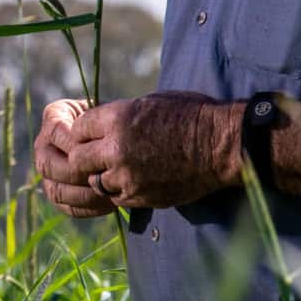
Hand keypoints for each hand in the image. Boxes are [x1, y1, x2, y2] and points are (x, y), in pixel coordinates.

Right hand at [32, 98, 113, 218]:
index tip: (100, 148)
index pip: (56, 131)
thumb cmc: (115, 121)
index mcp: (53, 117)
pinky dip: (89, 208)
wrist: (119, 138)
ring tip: (109, 192)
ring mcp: (48, 173)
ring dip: (84, 194)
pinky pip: (68, 207)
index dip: (76, 143)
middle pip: (48, 165)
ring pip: (56, 191)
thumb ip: (99, 121)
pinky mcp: (59, 193)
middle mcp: (44, 145)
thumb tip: (97, 142)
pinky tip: (109, 203)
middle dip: (77, 172)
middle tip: (103, 173)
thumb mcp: (108, 113)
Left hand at [60, 92, 235, 211]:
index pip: (78, 128)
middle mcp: (117, 148)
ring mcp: (128, 175)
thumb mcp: (152, 103)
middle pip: (78, 158)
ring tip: (116, 169)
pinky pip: (116, 197)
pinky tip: (131, 181)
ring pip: (94, 181)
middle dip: (85, 156)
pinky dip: (119, 190)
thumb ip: (121, 116)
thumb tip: (103, 124)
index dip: (83, 131)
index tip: (91, 134)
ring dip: (101, 175)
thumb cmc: (193, 116)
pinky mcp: (141, 196)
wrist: (221, 146)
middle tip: (96, 155)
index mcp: (118, 118)